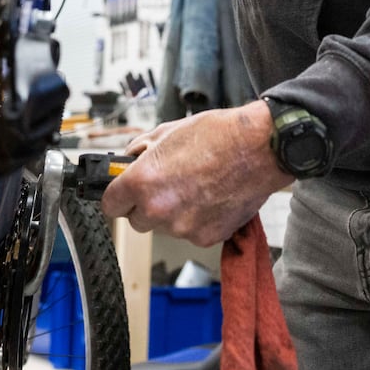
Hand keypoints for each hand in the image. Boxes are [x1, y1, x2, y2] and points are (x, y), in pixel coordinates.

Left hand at [101, 101, 291, 246]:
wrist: (259, 148)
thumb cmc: (217, 135)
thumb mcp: (167, 131)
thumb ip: (139, 151)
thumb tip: (127, 162)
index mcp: (142, 183)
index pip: (110, 205)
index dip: (117, 196)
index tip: (122, 192)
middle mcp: (159, 210)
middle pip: (137, 220)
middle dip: (146, 204)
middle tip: (166, 184)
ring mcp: (183, 228)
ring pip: (165, 226)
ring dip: (173, 212)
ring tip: (195, 186)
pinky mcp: (207, 237)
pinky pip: (191, 232)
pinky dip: (197, 219)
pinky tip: (211, 197)